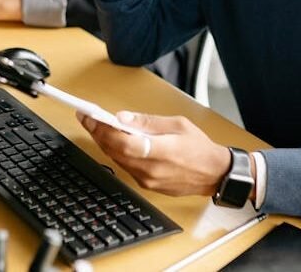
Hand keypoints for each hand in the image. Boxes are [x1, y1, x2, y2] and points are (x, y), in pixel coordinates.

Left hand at [77, 110, 229, 195]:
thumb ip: (148, 121)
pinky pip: (126, 167)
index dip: (103, 129)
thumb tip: (123, 117)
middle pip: (115, 151)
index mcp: (161, 151)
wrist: (214, 173)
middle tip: (86, 118)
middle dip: (98, 133)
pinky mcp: (147, 185)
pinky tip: (112, 140)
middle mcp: (151, 170)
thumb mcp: (177, 124)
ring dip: (104, 143)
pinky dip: (116, 152)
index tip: (90, 117)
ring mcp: (148, 180)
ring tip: (95, 126)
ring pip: (117, 160)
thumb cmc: (199, 147)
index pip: (123, 142)